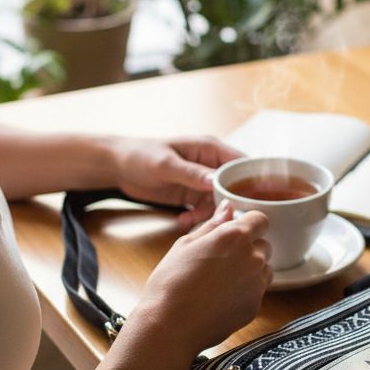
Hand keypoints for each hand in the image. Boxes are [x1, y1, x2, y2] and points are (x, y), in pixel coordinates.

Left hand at [110, 135, 240, 229]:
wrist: (118, 166)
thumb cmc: (140, 155)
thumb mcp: (166, 165)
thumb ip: (191, 173)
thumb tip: (216, 182)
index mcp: (210, 149)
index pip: (241, 164)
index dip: (251, 181)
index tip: (251, 201)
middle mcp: (210, 164)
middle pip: (234, 186)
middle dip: (229, 203)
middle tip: (220, 219)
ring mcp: (201, 181)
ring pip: (219, 202)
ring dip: (210, 214)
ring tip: (191, 220)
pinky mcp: (191, 195)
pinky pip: (204, 210)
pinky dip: (197, 218)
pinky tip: (183, 221)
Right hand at [117, 200, 271, 361]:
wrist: (170, 325)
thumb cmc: (171, 283)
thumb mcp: (186, 244)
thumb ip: (212, 225)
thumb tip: (227, 209)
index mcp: (235, 237)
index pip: (261, 219)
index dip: (249, 223)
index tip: (237, 231)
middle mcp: (253, 258)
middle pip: (264, 245)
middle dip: (249, 247)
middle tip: (222, 259)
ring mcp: (257, 285)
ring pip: (264, 269)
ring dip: (251, 269)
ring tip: (221, 280)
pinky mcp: (256, 307)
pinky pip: (257, 291)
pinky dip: (246, 291)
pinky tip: (221, 297)